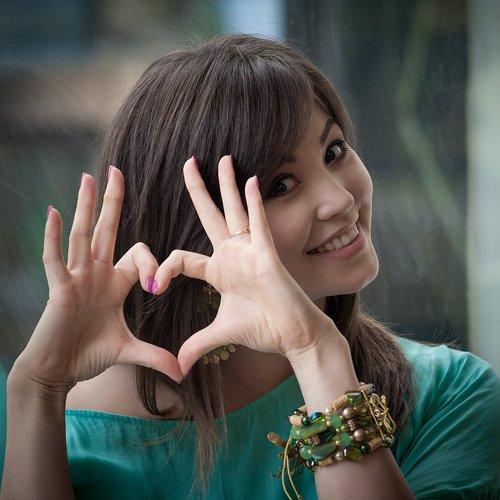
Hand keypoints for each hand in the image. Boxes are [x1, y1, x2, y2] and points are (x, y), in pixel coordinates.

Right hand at [12, 167, 182, 396]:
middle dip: (112, 202)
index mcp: (115, 283)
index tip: (157, 286)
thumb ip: (156, 356)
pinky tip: (54, 212)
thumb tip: (183, 373)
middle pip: (106, 231)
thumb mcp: (129, 351)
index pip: (138, 256)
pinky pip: (55, 259)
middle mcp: (96, 274)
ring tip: (89, 178)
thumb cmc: (90, 355)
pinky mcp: (59, 289)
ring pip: (83, 236)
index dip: (152, 264)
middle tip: (117, 172)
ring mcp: (76, 278)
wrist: (60, 370)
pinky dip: (53, 237)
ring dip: (86, 207)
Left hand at [153, 155, 340, 378]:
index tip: (152, 287)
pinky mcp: (267, 254)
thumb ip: (196, 345)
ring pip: (235, 210)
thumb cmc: (263, 331)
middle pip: (211, 215)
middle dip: (199, 189)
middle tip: (188, 162)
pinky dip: (254, 202)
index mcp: (219, 272)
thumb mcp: (220, 335)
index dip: (164, 268)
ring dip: (227, 184)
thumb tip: (177, 369)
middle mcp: (233, 255)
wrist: (293, 336)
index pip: (183, 257)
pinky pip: (258, 222)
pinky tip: (250, 179)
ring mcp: (250, 252)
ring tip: (221, 158)